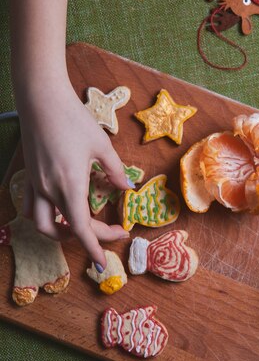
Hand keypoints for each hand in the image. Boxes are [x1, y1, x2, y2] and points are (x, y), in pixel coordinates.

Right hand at [16, 75, 130, 268]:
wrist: (41, 99)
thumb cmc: (74, 119)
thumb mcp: (102, 146)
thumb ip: (116, 172)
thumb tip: (128, 189)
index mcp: (70, 186)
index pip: (82, 228)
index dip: (94, 247)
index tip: (105, 261)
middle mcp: (49, 190)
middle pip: (63, 230)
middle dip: (85, 238)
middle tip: (108, 231)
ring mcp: (35, 184)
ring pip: (41, 223)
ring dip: (59, 232)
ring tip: (80, 227)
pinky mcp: (29, 175)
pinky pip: (32, 206)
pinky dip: (45, 216)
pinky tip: (60, 208)